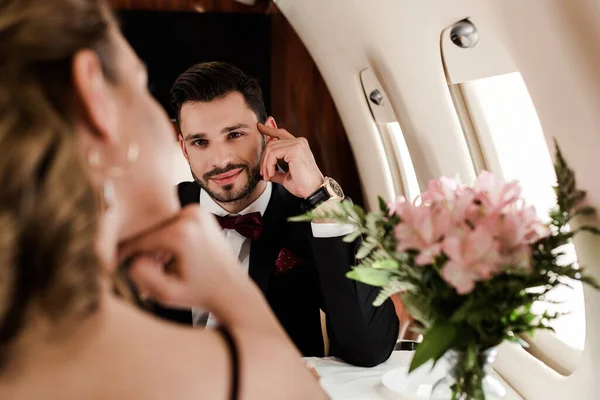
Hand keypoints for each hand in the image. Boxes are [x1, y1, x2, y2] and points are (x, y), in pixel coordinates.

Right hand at [118, 205, 241, 309]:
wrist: (231, 289)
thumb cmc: (199, 294)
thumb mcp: (167, 294)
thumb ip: (142, 276)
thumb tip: (130, 258)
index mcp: (181, 233)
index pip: (140, 240)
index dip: (125, 254)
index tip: (114, 264)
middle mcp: (190, 215)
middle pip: (150, 230)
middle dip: (142, 250)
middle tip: (139, 268)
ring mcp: (197, 211)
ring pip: (159, 226)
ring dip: (154, 244)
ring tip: (161, 265)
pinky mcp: (200, 212)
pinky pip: (171, 223)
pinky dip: (166, 238)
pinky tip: (171, 257)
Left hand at [258, 123, 323, 198]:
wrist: (313, 191)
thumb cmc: (303, 185)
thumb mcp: (285, 176)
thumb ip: (276, 169)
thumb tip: (265, 170)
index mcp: (299, 145)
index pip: (281, 133)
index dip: (269, 129)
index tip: (260, 126)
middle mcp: (299, 142)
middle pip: (272, 143)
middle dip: (264, 159)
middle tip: (263, 174)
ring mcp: (298, 144)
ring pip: (271, 148)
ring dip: (266, 164)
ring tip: (267, 176)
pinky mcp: (295, 149)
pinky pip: (273, 154)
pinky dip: (269, 165)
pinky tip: (271, 174)